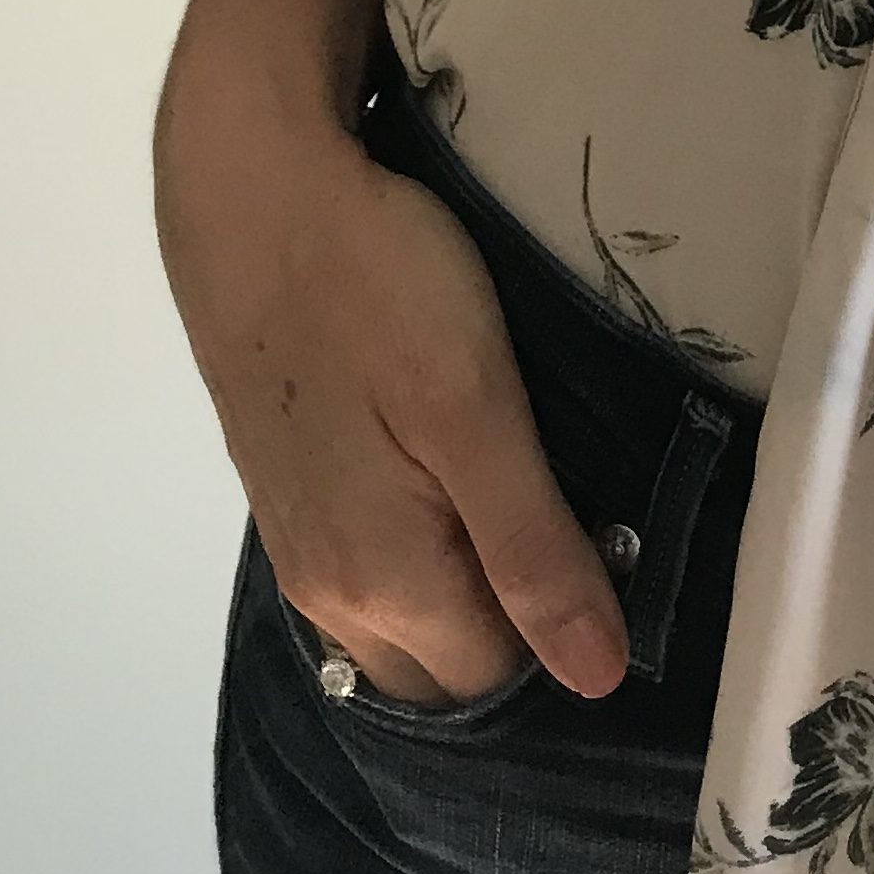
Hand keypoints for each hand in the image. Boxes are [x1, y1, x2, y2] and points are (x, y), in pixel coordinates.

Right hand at [155, 54, 626, 708]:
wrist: (251, 192)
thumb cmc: (377, 287)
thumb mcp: (478, 411)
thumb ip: (532, 551)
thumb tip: (595, 680)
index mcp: (384, 586)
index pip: (502, 680)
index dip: (569, 634)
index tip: (622, 560)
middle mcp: (327, 593)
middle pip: (446, 669)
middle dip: (516, 630)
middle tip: (589, 533)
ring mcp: (297, 543)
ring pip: (401, 624)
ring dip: (468, 592)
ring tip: (534, 499)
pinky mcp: (285, 492)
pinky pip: (366, 572)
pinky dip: (422, 556)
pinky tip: (457, 478)